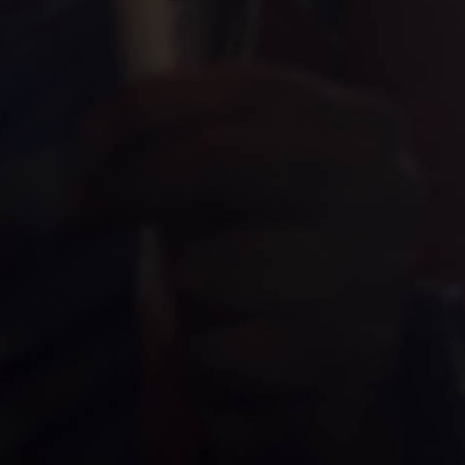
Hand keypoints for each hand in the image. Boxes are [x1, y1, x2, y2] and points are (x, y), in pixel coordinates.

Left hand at [79, 64, 429, 464]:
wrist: (340, 372)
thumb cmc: (270, 254)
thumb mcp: (229, 180)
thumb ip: (170, 144)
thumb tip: (84, 170)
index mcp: (356, 124)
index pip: (228, 92)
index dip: (133, 119)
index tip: (78, 161)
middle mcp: (386, 186)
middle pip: (222, 163)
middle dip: (143, 190)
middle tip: (86, 218)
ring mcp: (382, 275)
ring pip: (218, 269)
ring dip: (185, 296)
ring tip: (205, 307)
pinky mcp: (355, 360)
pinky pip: (226, 352)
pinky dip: (201, 363)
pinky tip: (221, 363)